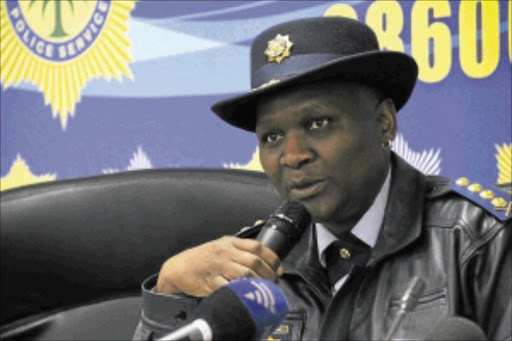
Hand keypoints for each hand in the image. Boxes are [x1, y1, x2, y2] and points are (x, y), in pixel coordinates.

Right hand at [156, 236, 283, 295]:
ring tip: (265, 291)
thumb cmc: (201, 258)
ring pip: (246, 274)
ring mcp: (218, 266)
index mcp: (230, 242)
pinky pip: (229, 286)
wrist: (179, 268)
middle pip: (254, 261)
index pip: (257, 246)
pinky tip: (247, 295)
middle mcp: (226, 252)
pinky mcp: (211, 281)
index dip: (272, 258)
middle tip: (274, 283)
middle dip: (268, 274)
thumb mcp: (220, 245)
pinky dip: (240, 292)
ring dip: (259, 284)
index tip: (279, 269)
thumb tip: (259, 237)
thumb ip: (239, 245)